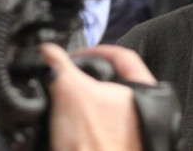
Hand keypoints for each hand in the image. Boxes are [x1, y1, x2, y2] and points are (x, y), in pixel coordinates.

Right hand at [40, 43, 156, 150]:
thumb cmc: (95, 147)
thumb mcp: (70, 94)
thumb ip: (59, 67)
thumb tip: (46, 51)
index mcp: (146, 92)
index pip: (124, 57)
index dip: (96, 50)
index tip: (75, 54)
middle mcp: (143, 113)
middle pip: (112, 83)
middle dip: (84, 79)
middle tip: (64, 78)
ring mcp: (131, 134)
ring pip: (102, 107)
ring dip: (79, 103)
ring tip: (60, 103)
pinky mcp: (116, 148)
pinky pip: (96, 129)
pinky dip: (79, 124)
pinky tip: (63, 127)